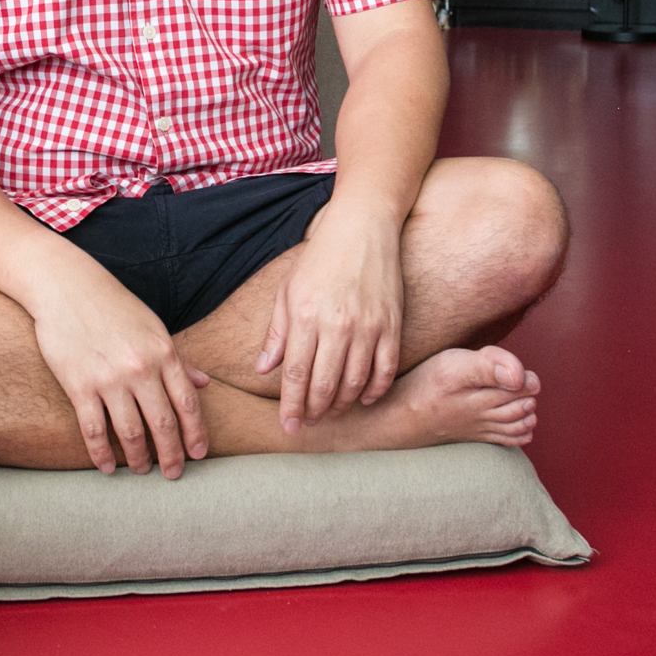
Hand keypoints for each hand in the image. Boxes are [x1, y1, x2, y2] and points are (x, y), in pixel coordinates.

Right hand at [27, 261, 208, 476]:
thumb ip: (179, 358)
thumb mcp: (153, 327)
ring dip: (139, 458)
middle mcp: (140, 368)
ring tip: (142, 471)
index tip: (199, 455)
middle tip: (174, 474)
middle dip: (171, 455)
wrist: (66, 286)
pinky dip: (101, 453)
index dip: (196, 434)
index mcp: (163, 352)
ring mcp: (109, 378)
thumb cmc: (112, 306)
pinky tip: (107, 467)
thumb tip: (205, 384)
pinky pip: (93, 429)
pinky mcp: (79, 385)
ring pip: (130, 432)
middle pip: (163, 424)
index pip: (188, 403)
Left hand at [257, 201, 404, 431]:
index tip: (289, 426)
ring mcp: (368, 326)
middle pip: (324, 385)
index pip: (296, 375)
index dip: (292, 406)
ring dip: (341, 404)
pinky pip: (385, 369)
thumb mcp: (287, 291)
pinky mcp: (391, 324)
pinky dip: (375, 390)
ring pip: (355, 383)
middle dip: (314, 411)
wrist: (362, 229)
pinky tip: (364, 399)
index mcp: (305, 317)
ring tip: (330, 412)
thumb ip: (276, 334)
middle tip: (308, 423)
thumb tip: (263, 370)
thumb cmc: (319, 259)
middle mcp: (337, 325)